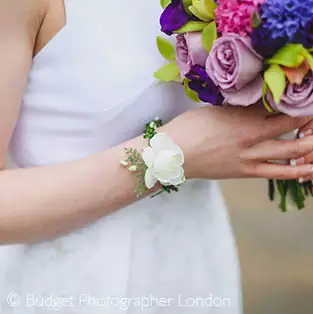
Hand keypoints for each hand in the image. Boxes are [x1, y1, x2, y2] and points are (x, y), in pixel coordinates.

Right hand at [164, 105, 312, 179]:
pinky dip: (296, 170)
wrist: (173, 155)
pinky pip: (277, 172)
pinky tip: (309, 169)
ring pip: (291, 151)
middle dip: (309, 121)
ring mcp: (251, 157)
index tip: (306, 99)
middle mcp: (252, 137)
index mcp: (244, 118)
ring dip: (310, 145)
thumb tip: (258, 107)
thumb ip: (240, 110)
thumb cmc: (188, 128)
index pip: (280, 107)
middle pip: (291, 126)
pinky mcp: (245, 172)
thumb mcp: (215, 111)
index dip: (299, 103)